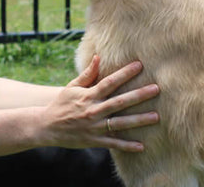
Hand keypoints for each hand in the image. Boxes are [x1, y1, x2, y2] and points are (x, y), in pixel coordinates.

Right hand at [38, 56, 159, 151]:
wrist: (46, 127)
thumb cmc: (61, 104)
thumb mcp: (72, 87)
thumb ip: (87, 74)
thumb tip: (99, 57)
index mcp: (88, 95)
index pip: (110, 82)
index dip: (124, 73)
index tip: (140, 65)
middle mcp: (93, 110)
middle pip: (120, 101)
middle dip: (139, 95)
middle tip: (157, 89)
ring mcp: (94, 127)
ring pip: (120, 123)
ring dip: (139, 120)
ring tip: (156, 117)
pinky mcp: (94, 141)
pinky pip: (113, 144)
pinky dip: (127, 146)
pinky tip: (142, 146)